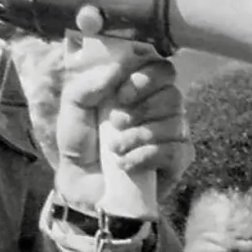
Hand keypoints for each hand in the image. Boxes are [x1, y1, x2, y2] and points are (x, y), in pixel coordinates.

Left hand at [52, 28, 190, 213]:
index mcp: (142, 89)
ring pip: (174, 124)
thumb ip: (90, 83)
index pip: (163, 70)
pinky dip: (146, 156)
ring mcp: (173, 135)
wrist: (80, 185)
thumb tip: (118, 67)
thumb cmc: (80, 143)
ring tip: (115, 149)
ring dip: (139, 136)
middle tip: (115, 123)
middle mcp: (163, 109)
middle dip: (141, 109)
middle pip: (173, 95)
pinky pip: (174, 152)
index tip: (121, 95)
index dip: (146, 78)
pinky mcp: (177, 163)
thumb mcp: (74, 107)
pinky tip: (125, 164)